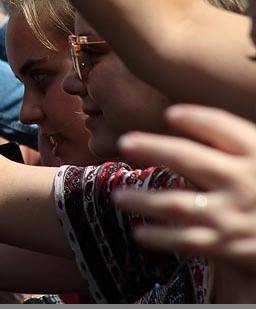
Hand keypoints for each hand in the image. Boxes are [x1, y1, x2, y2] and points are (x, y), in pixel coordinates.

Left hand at [113, 105, 255, 271]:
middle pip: (189, 158)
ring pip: (178, 204)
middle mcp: (244, 182)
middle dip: (153, 148)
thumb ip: (232, 140)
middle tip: (125, 143)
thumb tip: (178, 118)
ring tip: (118, 196)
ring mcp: (234, 216)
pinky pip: (188, 241)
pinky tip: (140, 233)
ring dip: (144, 200)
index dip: (197, 118)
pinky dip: (161, 237)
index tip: (171, 114)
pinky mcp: (230, 247)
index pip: (224, 127)